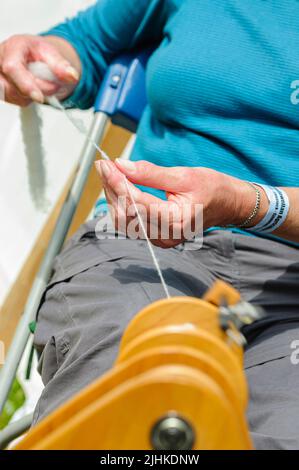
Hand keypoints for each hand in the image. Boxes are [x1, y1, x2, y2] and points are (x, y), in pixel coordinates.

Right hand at [0, 34, 79, 105]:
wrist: (34, 56)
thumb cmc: (38, 53)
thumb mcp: (53, 53)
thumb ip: (62, 65)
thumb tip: (72, 76)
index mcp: (14, 46)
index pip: (12, 67)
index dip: (26, 85)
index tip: (39, 97)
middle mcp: (1, 59)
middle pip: (11, 86)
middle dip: (33, 91)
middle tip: (51, 86)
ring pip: (11, 96)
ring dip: (29, 96)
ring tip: (40, 84)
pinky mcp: (0, 86)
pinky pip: (12, 100)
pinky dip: (25, 99)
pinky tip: (31, 89)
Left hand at [95, 159, 257, 248]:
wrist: (227, 205)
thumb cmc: (212, 189)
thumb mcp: (184, 175)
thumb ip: (151, 173)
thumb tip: (121, 165)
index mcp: (177, 220)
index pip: (137, 202)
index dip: (118, 182)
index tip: (105, 164)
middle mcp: (166, 235)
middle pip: (126, 214)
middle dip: (111, 188)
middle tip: (103, 165)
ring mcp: (160, 240)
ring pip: (124, 221)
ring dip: (113, 197)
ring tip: (109, 174)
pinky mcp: (156, 237)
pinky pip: (130, 224)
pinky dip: (121, 205)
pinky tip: (118, 188)